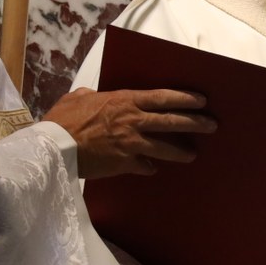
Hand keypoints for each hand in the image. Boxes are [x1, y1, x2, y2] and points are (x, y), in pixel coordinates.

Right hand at [43, 87, 215, 178]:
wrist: (53, 148)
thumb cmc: (62, 120)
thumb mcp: (78, 98)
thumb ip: (92, 96)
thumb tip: (93, 95)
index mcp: (124, 101)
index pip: (163, 97)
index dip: (185, 98)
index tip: (202, 100)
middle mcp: (133, 121)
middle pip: (172, 121)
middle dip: (195, 123)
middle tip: (212, 125)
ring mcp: (131, 143)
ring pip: (164, 147)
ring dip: (181, 151)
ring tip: (192, 154)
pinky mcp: (124, 163)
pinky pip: (144, 166)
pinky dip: (149, 167)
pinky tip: (153, 169)